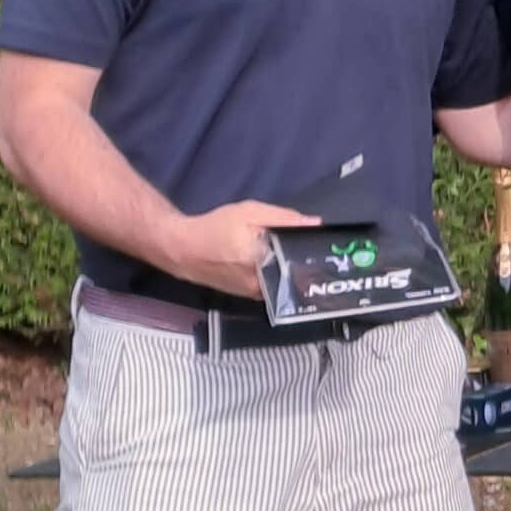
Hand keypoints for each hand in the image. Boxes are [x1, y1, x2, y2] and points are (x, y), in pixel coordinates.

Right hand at [171, 199, 315, 301]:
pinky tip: (279, 262)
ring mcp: (258, 295)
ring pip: (287, 281)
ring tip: (300, 253)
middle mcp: (263, 285)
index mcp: (262, 262)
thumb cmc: (216, 227)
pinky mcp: (253, 297)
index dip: (315, 253)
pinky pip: (276, 285)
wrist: (183, 250)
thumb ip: (284, 218)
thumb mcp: (250, 213)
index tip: (327, 246)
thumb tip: (315, 223)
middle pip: (297, 274)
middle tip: (318, 248)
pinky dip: (280, 274)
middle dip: (307, 261)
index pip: (301, 261)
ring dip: (294, 268)